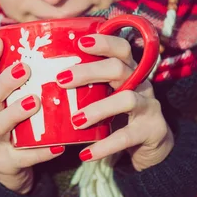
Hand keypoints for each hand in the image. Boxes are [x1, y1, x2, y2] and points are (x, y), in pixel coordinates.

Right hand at [0, 37, 64, 193]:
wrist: (7, 166)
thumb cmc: (19, 123)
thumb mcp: (18, 100)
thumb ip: (33, 80)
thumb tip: (62, 45)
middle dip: (5, 82)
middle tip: (25, 69)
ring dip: (16, 112)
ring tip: (35, 102)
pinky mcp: (7, 162)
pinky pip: (22, 157)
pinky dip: (40, 152)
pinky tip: (57, 146)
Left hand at [56, 35, 173, 170]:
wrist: (151, 146)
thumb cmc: (118, 114)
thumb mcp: (105, 95)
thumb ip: (86, 85)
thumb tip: (44, 77)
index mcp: (128, 70)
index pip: (121, 48)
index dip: (104, 42)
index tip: (79, 43)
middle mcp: (141, 83)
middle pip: (119, 68)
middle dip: (89, 72)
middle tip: (61, 80)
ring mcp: (149, 106)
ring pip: (127, 99)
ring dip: (98, 109)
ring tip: (76, 121)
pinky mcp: (153, 130)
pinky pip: (127, 136)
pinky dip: (105, 145)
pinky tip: (85, 154)